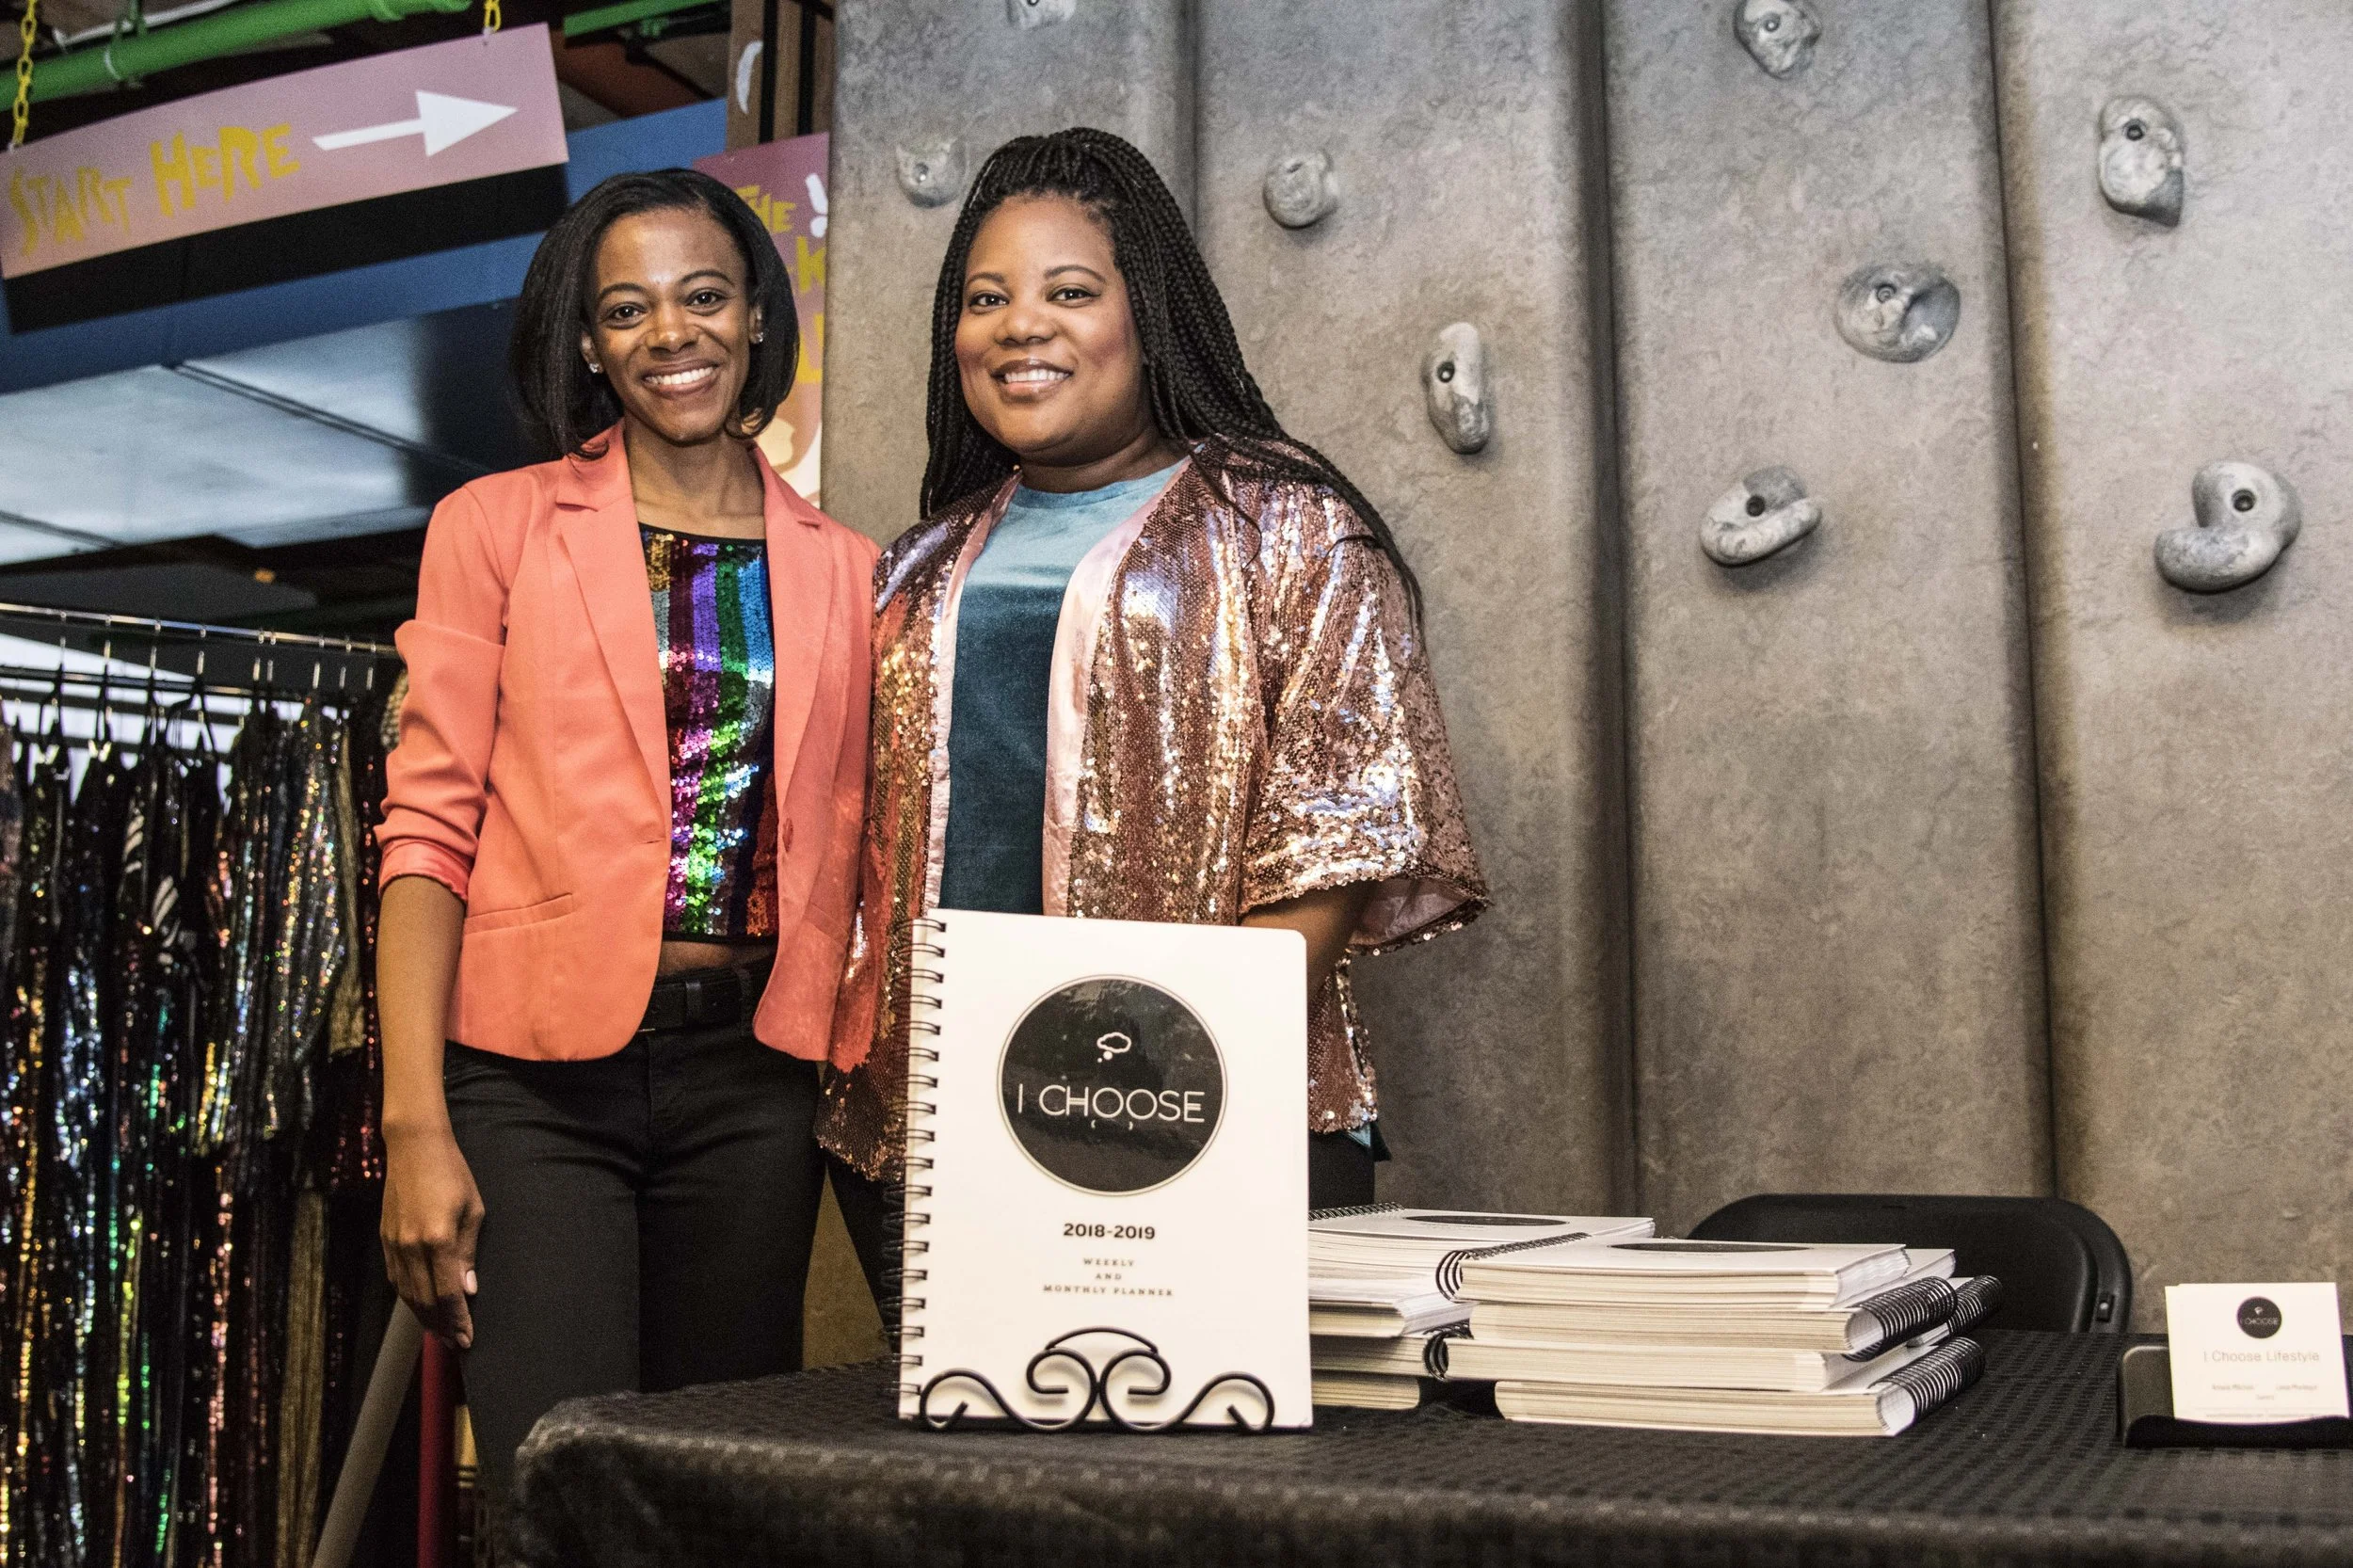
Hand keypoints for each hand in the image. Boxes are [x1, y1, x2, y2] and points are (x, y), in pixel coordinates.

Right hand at [381, 1123, 484, 1348]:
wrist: (414, 1148)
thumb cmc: (452, 1174)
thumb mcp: (473, 1210)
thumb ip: (468, 1252)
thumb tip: (468, 1289)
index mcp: (437, 1239)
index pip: (447, 1294)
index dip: (457, 1319)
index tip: (468, 1339)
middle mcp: (411, 1247)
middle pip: (424, 1300)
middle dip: (441, 1326)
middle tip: (456, 1343)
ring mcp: (393, 1244)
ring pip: (406, 1293)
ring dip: (423, 1316)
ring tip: (440, 1331)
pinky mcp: (384, 1239)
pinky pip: (395, 1278)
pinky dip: (408, 1297)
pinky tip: (420, 1305)